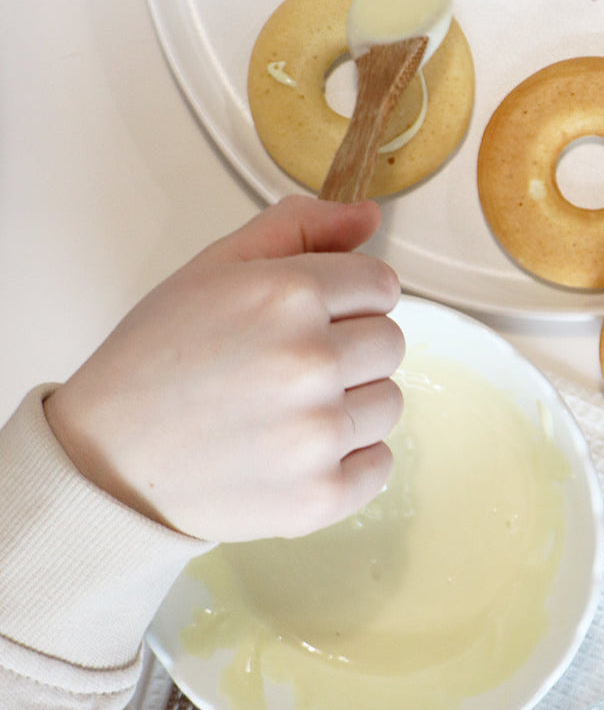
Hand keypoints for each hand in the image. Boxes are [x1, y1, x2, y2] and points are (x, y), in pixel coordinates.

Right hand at [44, 195, 404, 540]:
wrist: (107, 461)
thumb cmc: (157, 361)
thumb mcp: (214, 271)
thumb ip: (298, 229)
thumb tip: (369, 214)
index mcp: (287, 295)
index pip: (381, 284)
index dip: (348, 301)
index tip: (311, 320)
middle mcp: (310, 362)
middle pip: (390, 343)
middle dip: (350, 351)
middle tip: (287, 370)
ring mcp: (318, 435)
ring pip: (389, 402)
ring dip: (350, 406)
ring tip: (285, 413)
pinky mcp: (323, 496)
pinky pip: (381, 464)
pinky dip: (348, 462)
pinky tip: (295, 453)